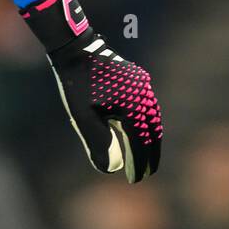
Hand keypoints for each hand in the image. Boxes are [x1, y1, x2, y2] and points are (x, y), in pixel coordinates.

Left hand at [20, 0, 161, 182]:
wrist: (76, 48)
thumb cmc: (76, 84)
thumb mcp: (83, 117)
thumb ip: (97, 143)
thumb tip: (109, 168)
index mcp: (133, 106)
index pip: (140, 143)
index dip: (139, 163)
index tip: (136, 179)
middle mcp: (143, 96)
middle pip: (151, 132)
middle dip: (149, 155)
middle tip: (146, 173)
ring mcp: (142, 86)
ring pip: (151, 119)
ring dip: (148, 139)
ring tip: (144, 157)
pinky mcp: (138, 80)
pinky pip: (146, 107)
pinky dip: (144, 124)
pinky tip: (137, 133)